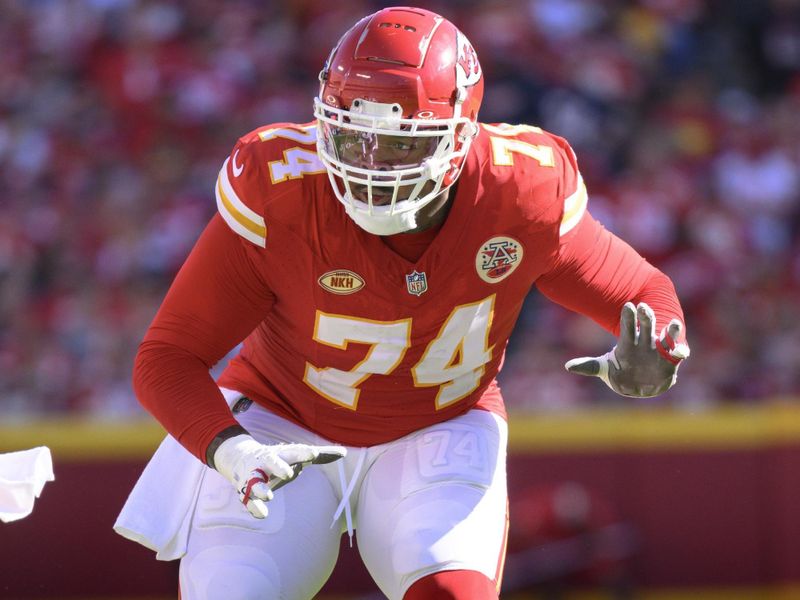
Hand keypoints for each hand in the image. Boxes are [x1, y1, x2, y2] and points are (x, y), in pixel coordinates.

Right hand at [213, 434, 345, 517]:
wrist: (240, 457)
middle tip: (289, 474)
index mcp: (282, 454)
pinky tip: (263, 514)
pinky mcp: (245, 491)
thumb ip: (321, 455)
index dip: (303, 453)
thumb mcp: (296, 454)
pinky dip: (254, 507)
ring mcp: (254, 476)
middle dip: (279, 467)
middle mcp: (267, 463)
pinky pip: (248, 500)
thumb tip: (345, 452)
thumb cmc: (278, 458)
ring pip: (255, 482)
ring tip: (269, 496)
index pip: (294, 451)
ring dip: (261, 489)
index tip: (313, 455)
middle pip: (272, 462)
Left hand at [565, 302, 689, 397]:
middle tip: (644, 307)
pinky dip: (681, 352)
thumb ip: (589, 366)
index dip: (628, 316)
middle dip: (646, 317)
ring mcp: (659, 351)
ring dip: (670, 331)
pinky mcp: (670, 362)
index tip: (628, 305)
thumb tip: (568, 366)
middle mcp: (645, 342)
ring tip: (674, 324)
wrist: (639, 384)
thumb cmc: (621, 372)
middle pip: (647, 326)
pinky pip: (677, 355)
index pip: (628, 326)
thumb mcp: (605, 369)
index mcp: (629, 342)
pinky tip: (683, 352)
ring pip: (665, 337)